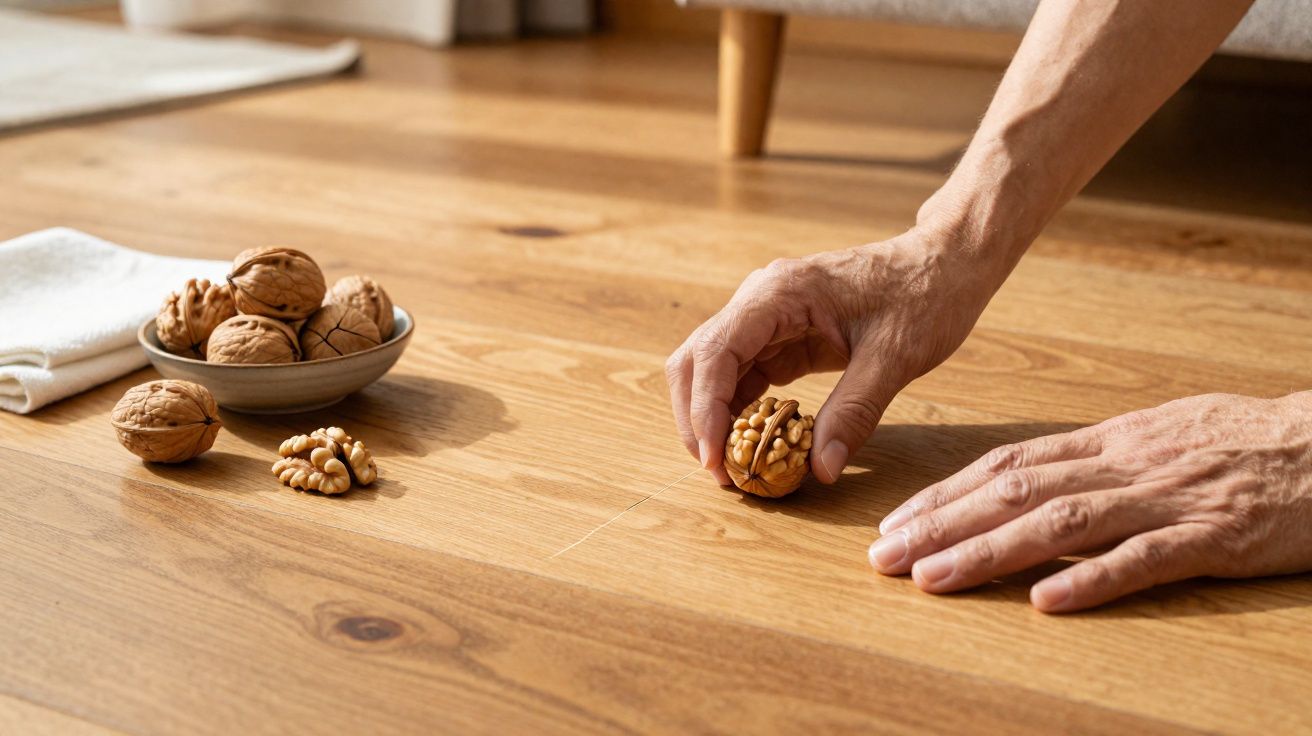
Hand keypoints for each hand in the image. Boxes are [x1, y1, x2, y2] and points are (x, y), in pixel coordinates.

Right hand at [665, 224, 1006, 484]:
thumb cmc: (926, 294)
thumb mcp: (895, 357)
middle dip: (697, 418)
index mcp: (780, 293)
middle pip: (697, 360)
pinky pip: (744, 374)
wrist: (947, 261)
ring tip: (734, 466)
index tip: (716, 459)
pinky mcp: (782, 334)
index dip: (705, 410)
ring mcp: (768, 316)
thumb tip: (820, 470)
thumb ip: (854, 413)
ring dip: (714, 417)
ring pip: (713, 369)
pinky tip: (755, 443)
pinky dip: (740, 410)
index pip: (715, 352)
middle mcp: (761, 299)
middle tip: (720, 471)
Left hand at [870, 392, 1311, 611]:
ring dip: (989, 551)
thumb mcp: (1160, 436)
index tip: (897, 521)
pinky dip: (1092, 578)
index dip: (946, 493)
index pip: (1008, 465)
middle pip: (1016, 491)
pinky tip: (1046, 601)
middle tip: (885, 556)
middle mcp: (1125, 465)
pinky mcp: (1213, 536)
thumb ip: (1097, 460)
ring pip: (1061, 522)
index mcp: (1110, 442)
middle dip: (942, 523)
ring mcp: (1167, 498)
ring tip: (933, 578)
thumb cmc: (1244, 441)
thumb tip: (1031, 481)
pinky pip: (1145, 558)